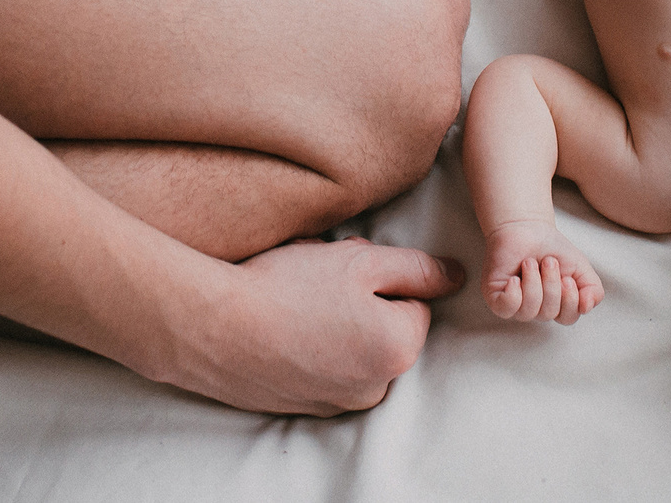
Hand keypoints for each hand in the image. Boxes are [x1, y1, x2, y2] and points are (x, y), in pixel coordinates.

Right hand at [171, 237, 462, 414]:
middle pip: (388, 330)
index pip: (415, 302)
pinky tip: (285, 331)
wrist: (214, 329)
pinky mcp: (307, 410)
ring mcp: (340, 404)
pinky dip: (314, 352)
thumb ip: (417, 268)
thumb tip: (456, 278)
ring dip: (339, 329)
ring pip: (357, 351)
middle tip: (319, 286)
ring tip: (297, 308)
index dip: (380, 279)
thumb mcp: (359, 260)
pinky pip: (327, 371)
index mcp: (399, 348)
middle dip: (363, 305)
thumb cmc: (287, 287)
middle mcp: (377, 387)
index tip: (344, 273)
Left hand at [481, 217, 603, 324]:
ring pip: (529, 310)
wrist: (526, 227)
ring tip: (530, 262)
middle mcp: (536, 310)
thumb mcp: (581, 267)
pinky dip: (514, 293)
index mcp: (556, 306)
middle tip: (548, 261)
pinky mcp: (496, 298)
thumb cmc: (552, 248)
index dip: (570, 300)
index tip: (567, 277)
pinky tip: (515, 278)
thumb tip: (587, 308)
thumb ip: (593, 289)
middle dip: (551, 283)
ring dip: (533, 282)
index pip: (567, 318)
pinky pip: (506, 308)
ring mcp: (515, 306)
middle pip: (549, 313)